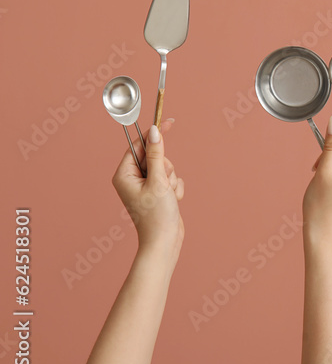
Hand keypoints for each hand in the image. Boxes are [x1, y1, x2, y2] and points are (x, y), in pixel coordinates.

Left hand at [112, 119, 183, 257]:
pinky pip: (171, 179)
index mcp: (124, 174)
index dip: (154, 135)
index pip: (139, 145)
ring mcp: (145, 186)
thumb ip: (157, 155)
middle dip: (165, 168)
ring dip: (171, 180)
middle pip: (155, 156)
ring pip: (165, 167)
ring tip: (167, 196)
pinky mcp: (157, 192)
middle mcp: (132, 179)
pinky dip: (175, 188)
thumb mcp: (158, 181)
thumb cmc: (156, 216)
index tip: (168, 122)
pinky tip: (172, 201)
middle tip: (163, 183)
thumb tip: (155, 132)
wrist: (164, 242)